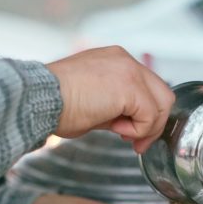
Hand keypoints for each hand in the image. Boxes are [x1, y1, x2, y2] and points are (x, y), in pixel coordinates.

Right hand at [47, 46, 174, 153]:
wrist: (40, 99)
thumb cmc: (55, 104)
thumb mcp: (92, 102)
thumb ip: (115, 107)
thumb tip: (127, 124)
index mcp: (115, 60)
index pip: (147, 86)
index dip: (144, 113)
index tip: (130, 133)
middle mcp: (125, 60)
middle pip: (162, 93)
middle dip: (153, 123)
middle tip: (136, 143)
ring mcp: (130, 71)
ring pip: (162, 104)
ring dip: (146, 128)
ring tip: (123, 136)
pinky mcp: (130, 88)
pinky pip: (150, 115)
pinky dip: (138, 130)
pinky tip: (116, 130)